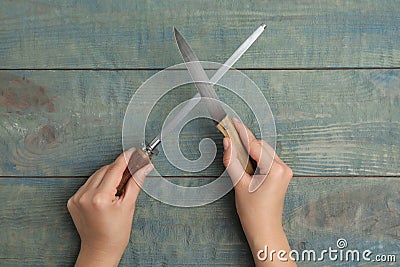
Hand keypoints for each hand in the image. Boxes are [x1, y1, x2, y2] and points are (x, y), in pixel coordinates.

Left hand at [67, 149, 152, 266]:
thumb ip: (135, 183)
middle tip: (133, 167)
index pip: (115, 169)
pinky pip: (88, 183)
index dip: (126, 158)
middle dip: (119, 167)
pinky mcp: (73, 200)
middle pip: (105, 170)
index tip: (135, 152)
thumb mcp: (128, 206)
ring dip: (109, 174)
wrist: (99, 250)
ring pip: (96, 175)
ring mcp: (77, 198)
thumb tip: (144, 167)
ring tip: (120, 183)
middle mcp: (85, 195)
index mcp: (100, 197)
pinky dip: (99, 183)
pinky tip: (108, 191)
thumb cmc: (115, 233)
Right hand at [223, 118, 295, 265]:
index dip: (241, 133)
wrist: (264, 230)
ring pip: (264, 151)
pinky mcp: (280, 175)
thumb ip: (232, 161)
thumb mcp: (239, 185)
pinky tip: (245, 161)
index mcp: (275, 169)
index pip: (255, 145)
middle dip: (245, 142)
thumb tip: (228, 142)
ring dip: (249, 150)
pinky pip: (267, 159)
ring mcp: (284, 171)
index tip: (232, 122)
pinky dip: (255, 157)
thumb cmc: (254, 213)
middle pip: (261, 146)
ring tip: (235, 152)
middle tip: (229, 136)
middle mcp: (283, 168)